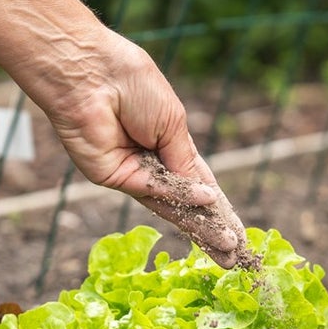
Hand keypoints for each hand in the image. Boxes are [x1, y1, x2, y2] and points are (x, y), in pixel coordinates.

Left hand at [41, 34, 254, 268]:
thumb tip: (207, 198)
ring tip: (227, 247)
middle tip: (234, 255)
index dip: (217, 208)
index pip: (196, 184)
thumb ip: (186, 164)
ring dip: (199, 226)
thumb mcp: (173, 123)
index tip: (236, 232)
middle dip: (210, 228)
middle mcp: (150, 163)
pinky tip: (206, 201)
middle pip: (184, 203)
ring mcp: (131, 172)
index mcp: (168, 144)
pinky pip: (150, 190)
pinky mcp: (112, 177)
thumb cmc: (132, 84)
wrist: (91, 73)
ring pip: (169, 206)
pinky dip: (177, 196)